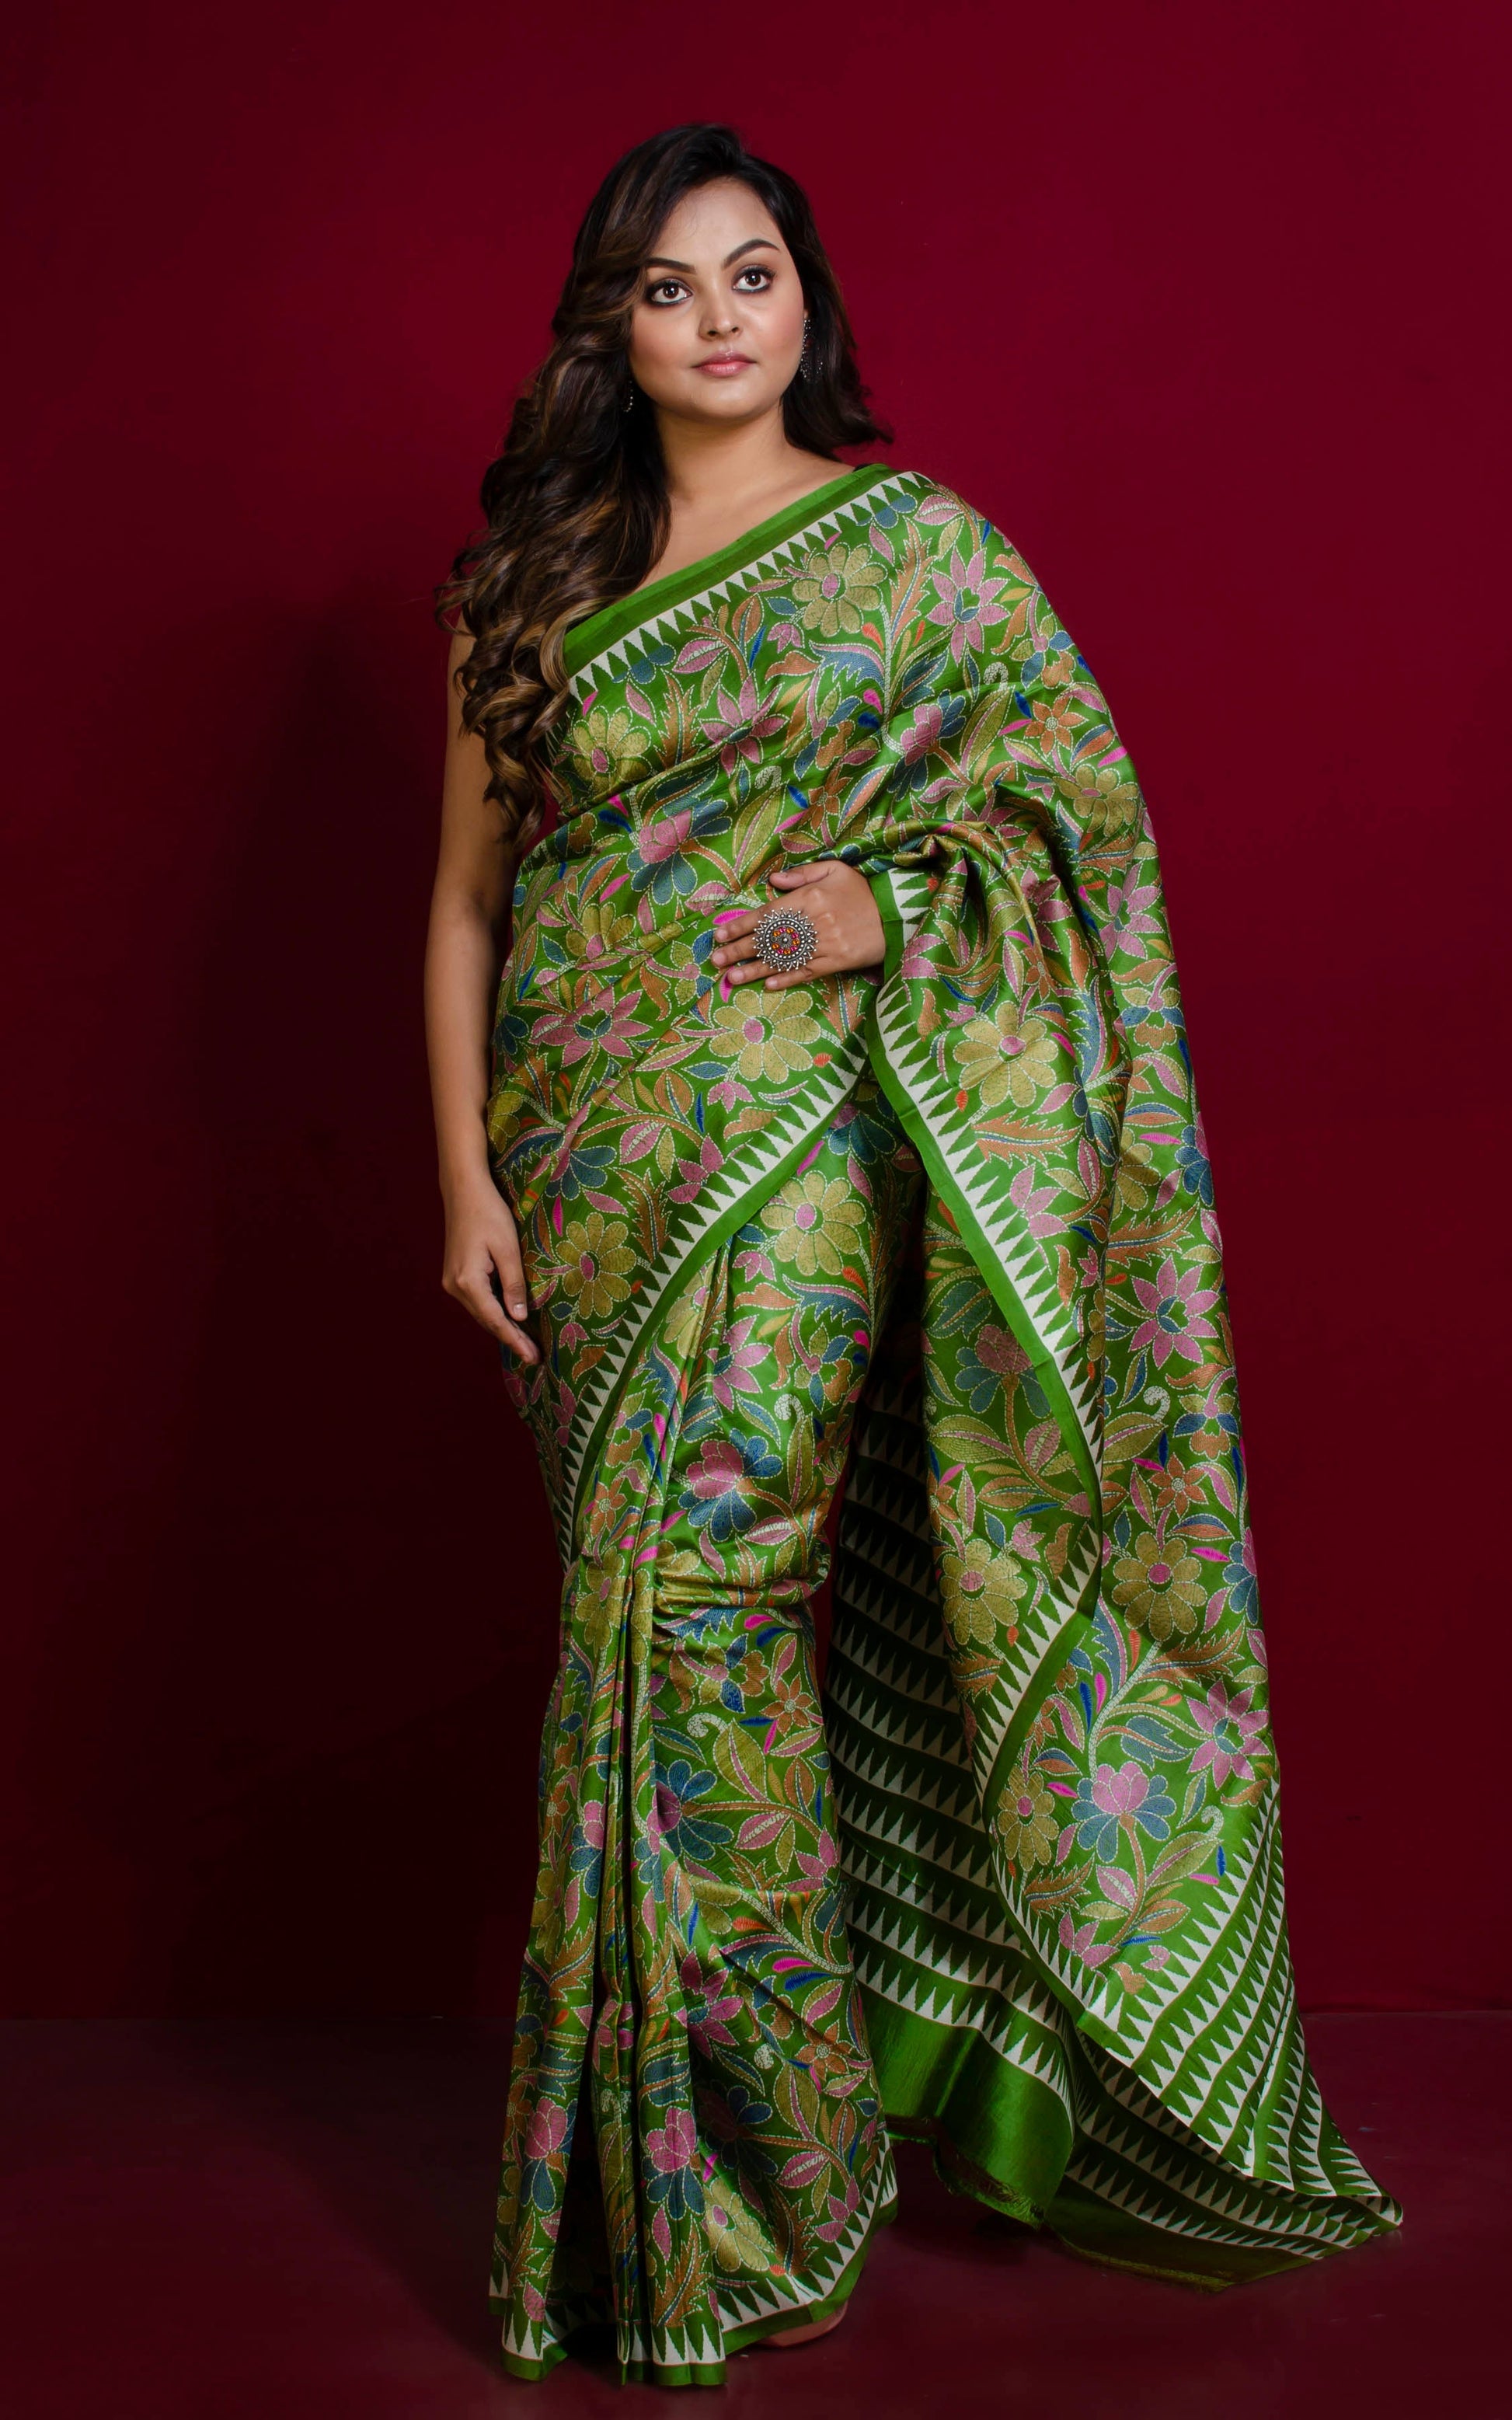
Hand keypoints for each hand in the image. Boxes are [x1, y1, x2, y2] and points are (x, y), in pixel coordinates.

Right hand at [441, 1176, 537, 1362]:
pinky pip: (478, 1301)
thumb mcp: (507, 1248)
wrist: (463, 1191)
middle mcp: (454, 1287)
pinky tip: (510, 1320)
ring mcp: (452, 1282)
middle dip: (511, 1338)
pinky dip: (494, 1312)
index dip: (515, 1340)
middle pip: (486, 1320)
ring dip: (503, 1327)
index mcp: (467, 1282)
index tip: (532, 1357)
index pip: (495, 1320)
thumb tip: (519, 1317)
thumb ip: (514, 1284)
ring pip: (482, 1312)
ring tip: (526, 1344)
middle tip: (534, 1357)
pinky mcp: (455, 1275)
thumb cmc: (489, 1213)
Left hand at [709, 860, 884, 993]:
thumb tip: (772, 880)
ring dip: (756, 970)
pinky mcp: (837, 962)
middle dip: (740, 950)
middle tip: (716, 960)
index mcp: (809, 898)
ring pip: (784, 959)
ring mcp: (825, 945)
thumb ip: (802, 874)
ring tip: (732, 978)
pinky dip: (787, 979)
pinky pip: (807, 973)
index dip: (741, 925)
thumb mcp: (835, 870)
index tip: (720, 934)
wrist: (897, 912)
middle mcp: (813, 923)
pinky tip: (768, 985)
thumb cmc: (862, 890)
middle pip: (769, 939)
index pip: (767, 914)